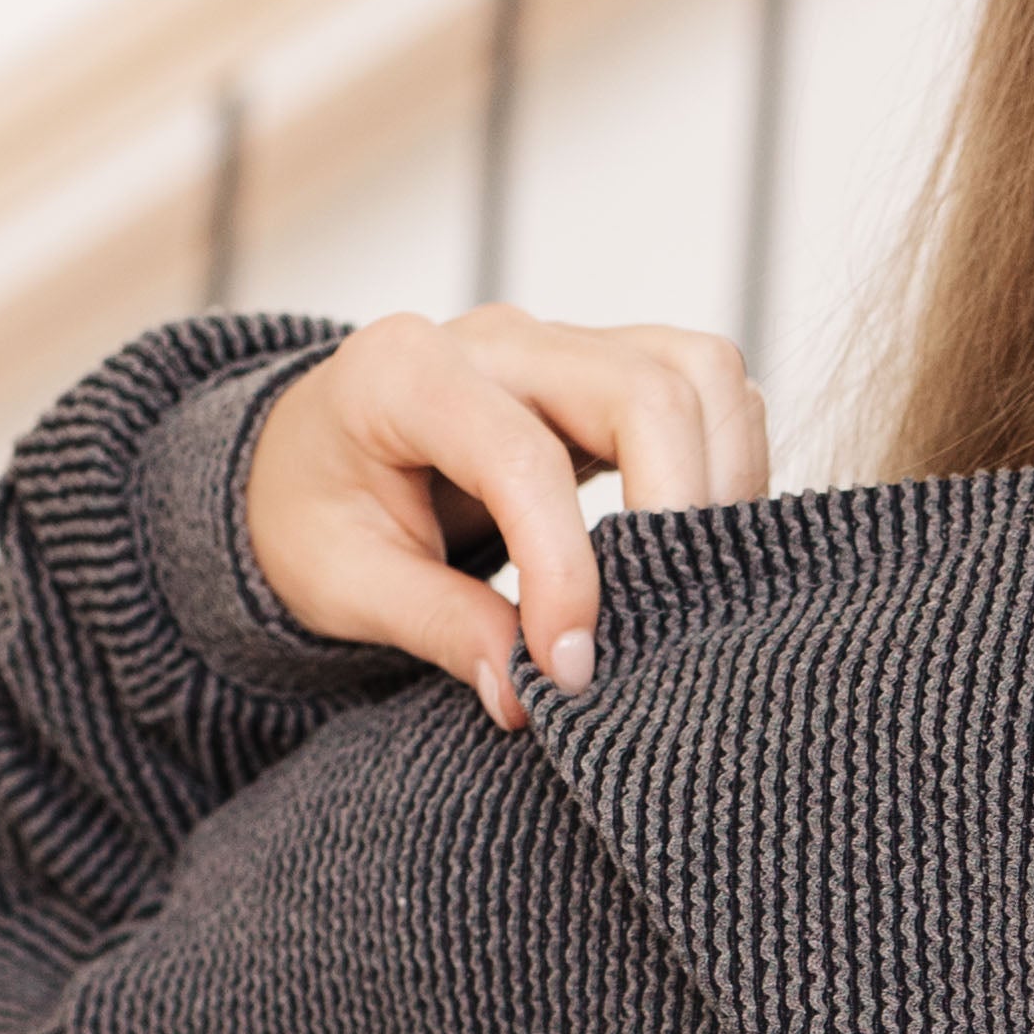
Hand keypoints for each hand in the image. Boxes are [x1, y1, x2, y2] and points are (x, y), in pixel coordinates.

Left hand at [240, 306, 769, 728]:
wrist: (308, 458)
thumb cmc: (313, 512)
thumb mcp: (342, 583)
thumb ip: (437, 628)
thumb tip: (525, 695)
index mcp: (404, 374)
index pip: (523, 459)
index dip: (564, 571)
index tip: (568, 668)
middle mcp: (497, 339)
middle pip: (645, 388)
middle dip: (676, 512)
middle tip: (661, 622)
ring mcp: (562, 346)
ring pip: (699, 372)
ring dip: (721, 478)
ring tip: (689, 578)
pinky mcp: (607, 372)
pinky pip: (707, 391)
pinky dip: (726, 465)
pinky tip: (689, 546)